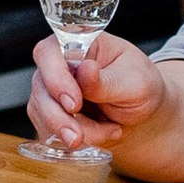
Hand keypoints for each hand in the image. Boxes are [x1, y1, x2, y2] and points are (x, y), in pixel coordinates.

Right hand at [29, 29, 163, 151]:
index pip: (50, 52)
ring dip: (76, 131)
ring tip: (111, 130)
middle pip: (40, 88)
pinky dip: (79, 138)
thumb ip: (107, 80)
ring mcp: (51, 91)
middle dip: (59, 117)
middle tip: (79, 135)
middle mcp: (59, 65)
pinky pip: (50, 131)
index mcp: (80, 44)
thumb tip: (86, 69)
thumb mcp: (135, 82)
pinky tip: (105, 132)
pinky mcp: (50, 115)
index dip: (56, 77)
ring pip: (43, 114)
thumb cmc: (140, 86)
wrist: (142, 113)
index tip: (74, 103)